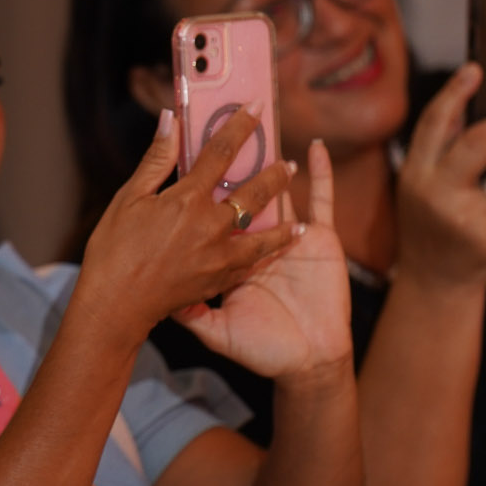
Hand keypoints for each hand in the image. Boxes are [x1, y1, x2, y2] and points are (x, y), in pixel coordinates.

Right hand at [77, 108, 300, 344]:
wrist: (116, 305)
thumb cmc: (114, 251)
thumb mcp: (129, 199)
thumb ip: (156, 160)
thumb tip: (170, 120)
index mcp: (187, 200)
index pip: (221, 153)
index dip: (239, 127)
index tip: (255, 108)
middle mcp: (211, 226)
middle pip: (253, 192)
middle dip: (274, 175)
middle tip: (288, 163)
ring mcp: (219, 255)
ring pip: (262, 231)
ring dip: (281, 216)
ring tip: (294, 208)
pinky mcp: (220, 279)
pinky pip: (252, 260)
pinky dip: (268, 250)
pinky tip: (277, 245)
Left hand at [178, 138, 352, 379]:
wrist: (303, 366)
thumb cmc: (259, 351)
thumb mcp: (212, 329)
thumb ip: (189, 310)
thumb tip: (164, 296)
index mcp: (228, 256)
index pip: (211, 215)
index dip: (201, 189)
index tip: (185, 158)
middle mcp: (257, 242)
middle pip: (240, 193)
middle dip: (232, 160)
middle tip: (217, 122)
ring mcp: (290, 238)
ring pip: (276, 189)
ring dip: (269, 158)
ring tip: (258, 119)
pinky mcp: (322, 239)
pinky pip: (321, 199)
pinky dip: (321, 173)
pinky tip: (314, 148)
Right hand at [393, 64, 485, 291]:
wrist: (434, 283)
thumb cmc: (433, 228)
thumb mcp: (423, 186)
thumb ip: (442, 151)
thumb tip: (471, 106)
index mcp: (415, 174)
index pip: (435, 123)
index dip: (456, 92)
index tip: (476, 69)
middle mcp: (434, 192)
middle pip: (479, 141)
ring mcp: (463, 216)